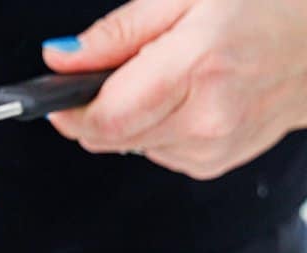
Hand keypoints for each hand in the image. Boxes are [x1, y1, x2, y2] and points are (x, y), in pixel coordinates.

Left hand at [42, 0, 306, 178]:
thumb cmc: (267, 7)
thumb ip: (117, 32)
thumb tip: (61, 59)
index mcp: (198, 66)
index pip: (104, 118)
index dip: (69, 110)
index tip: (58, 95)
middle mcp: (206, 116)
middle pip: (109, 137)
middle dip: (98, 108)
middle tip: (120, 73)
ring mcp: (212, 147)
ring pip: (129, 147)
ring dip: (131, 117)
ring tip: (168, 77)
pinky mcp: (212, 164)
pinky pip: (156, 152)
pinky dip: (157, 127)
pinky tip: (187, 98)